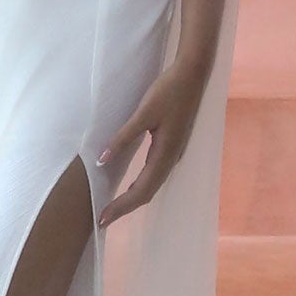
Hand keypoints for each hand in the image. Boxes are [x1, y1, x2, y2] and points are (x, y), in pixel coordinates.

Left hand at [97, 57, 210, 226]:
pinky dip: (140, 186)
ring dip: (132, 199)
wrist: (193, 75)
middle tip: (102, 221)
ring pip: (152, 186)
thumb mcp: (143, 113)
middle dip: (124, 209)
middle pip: (146, 193)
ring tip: (113, 208)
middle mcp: (171, 159)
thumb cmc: (168, 91)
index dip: (121, 207)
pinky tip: (130, 186)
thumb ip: (122, 137)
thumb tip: (101, 160)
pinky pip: (154, 175)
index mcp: (164, 154)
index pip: (140, 191)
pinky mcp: (172, 147)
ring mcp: (174, 154)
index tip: (102, 220)